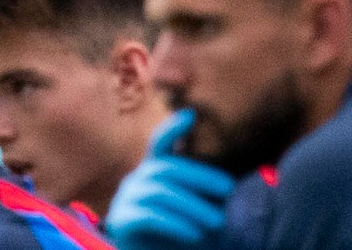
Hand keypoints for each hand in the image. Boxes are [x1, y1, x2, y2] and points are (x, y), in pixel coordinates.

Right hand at [105, 109, 236, 248]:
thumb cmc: (183, 236)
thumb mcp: (197, 211)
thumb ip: (203, 194)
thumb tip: (227, 182)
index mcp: (153, 173)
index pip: (159, 145)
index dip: (172, 129)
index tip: (191, 115)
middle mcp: (136, 181)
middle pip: (166, 168)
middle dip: (200, 176)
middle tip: (229, 189)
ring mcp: (126, 199)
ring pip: (160, 192)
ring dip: (193, 205)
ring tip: (218, 221)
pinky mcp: (122, 222)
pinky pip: (148, 216)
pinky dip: (174, 223)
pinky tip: (194, 234)